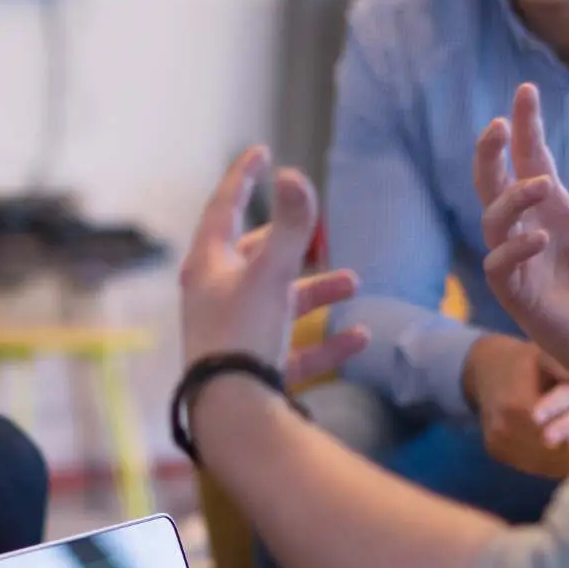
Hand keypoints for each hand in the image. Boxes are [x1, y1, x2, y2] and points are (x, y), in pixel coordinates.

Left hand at [180, 147, 369, 385]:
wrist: (230, 415)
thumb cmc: (242, 335)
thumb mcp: (271, 275)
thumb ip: (292, 227)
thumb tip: (294, 174)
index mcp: (207, 267)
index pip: (223, 208)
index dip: (242, 177)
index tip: (260, 152)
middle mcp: (214, 298)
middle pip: (251, 257)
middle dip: (289, 243)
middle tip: (312, 230)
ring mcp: (233, 336)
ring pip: (278, 303)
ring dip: (316, 292)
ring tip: (353, 282)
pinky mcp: (252, 372)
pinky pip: (293, 350)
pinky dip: (325, 342)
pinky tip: (361, 337)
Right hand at [473, 82, 568, 380]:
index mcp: (556, 210)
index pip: (531, 160)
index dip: (527, 128)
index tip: (526, 91)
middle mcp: (530, 230)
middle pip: (492, 184)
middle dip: (490, 154)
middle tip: (498, 124)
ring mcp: (520, 262)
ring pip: (493, 220)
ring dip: (511, 199)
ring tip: (540, 184)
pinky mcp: (518, 295)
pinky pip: (500, 264)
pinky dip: (515, 248)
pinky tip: (540, 237)